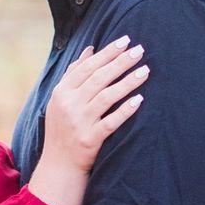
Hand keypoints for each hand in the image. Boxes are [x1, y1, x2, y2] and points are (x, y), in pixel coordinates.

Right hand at [31, 35, 146, 204]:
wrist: (59, 164)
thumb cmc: (63, 128)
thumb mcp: (60, 99)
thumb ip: (74, 73)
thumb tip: (90, 49)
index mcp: (62, 92)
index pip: (87, 67)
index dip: (107, 53)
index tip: (125, 40)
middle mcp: (69, 105)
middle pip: (99, 78)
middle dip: (120, 62)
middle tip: (140, 50)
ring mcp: (79, 122)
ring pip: (107, 97)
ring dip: (127, 82)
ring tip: (145, 71)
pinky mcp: (89, 139)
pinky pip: (110, 122)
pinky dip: (125, 111)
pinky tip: (139, 100)